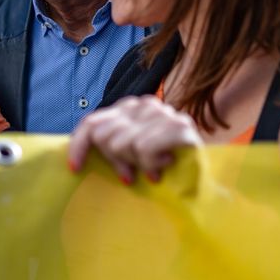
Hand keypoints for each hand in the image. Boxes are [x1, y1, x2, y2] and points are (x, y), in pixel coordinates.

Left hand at [68, 95, 201, 183]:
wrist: (204, 174)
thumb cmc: (162, 165)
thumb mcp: (129, 155)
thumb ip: (109, 147)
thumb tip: (77, 159)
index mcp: (128, 109)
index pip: (90, 122)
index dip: (78, 146)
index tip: (75, 169)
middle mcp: (143, 104)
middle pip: (102, 136)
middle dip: (115, 160)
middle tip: (132, 173)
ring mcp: (162, 112)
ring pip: (122, 144)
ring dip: (137, 163)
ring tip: (153, 168)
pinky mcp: (179, 125)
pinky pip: (143, 148)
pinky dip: (151, 163)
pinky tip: (164, 164)